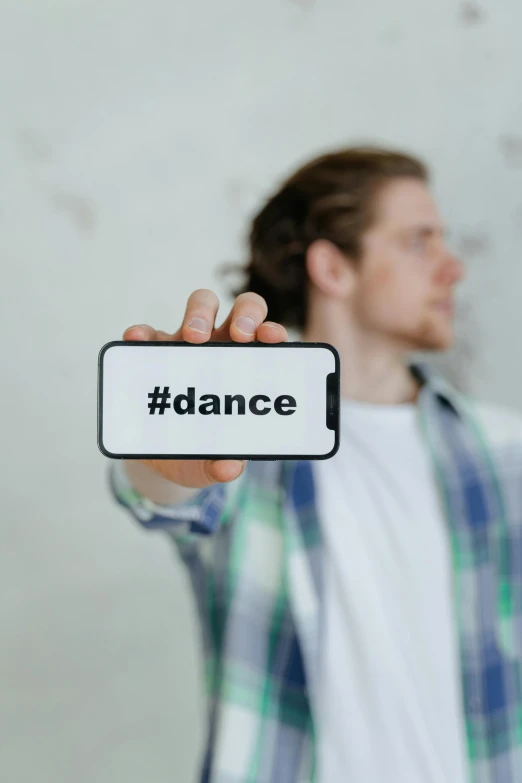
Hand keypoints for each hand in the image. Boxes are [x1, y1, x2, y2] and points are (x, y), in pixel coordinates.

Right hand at [122, 289, 288, 487]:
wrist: (162, 459)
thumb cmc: (200, 452)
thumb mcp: (212, 463)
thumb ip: (223, 466)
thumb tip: (230, 468)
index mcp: (248, 368)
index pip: (267, 339)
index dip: (271, 331)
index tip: (272, 338)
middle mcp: (224, 348)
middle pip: (241, 310)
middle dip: (244, 315)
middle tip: (237, 337)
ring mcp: (187, 345)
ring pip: (201, 305)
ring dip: (200, 314)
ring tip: (193, 337)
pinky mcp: (153, 351)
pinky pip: (148, 333)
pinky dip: (143, 332)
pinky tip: (137, 338)